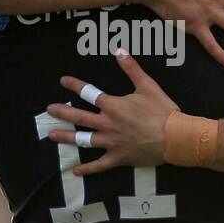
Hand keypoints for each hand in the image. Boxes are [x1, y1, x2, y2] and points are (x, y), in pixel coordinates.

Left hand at [46, 51, 180, 175]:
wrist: (175, 137)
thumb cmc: (162, 111)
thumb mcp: (148, 86)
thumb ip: (132, 68)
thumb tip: (119, 50)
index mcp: (113, 106)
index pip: (89, 93)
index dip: (74, 85)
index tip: (63, 81)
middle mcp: (107, 124)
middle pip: (79, 117)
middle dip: (62, 112)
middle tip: (48, 110)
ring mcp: (111, 142)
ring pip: (83, 140)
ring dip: (66, 138)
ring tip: (51, 135)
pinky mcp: (118, 158)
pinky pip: (99, 165)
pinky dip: (87, 169)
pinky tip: (75, 172)